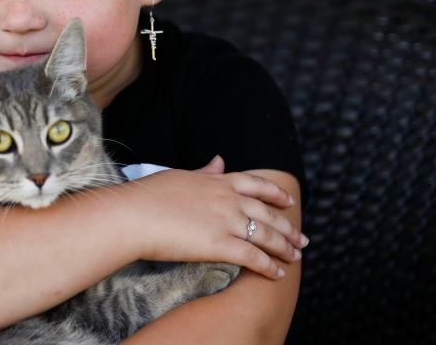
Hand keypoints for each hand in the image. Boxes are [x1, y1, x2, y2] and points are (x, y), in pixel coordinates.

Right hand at [122, 155, 307, 279]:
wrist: (133, 214)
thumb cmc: (148, 195)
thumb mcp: (180, 176)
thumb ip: (204, 172)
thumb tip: (219, 160)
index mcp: (218, 182)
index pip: (257, 185)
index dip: (277, 194)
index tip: (289, 201)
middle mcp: (229, 200)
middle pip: (269, 213)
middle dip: (288, 227)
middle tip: (301, 239)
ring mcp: (226, 222)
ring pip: (267, 236)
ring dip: (284, 248)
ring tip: (295, 257)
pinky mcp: (220, 245)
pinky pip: (254, 258)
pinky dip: (269, 266)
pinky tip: (277, 274)